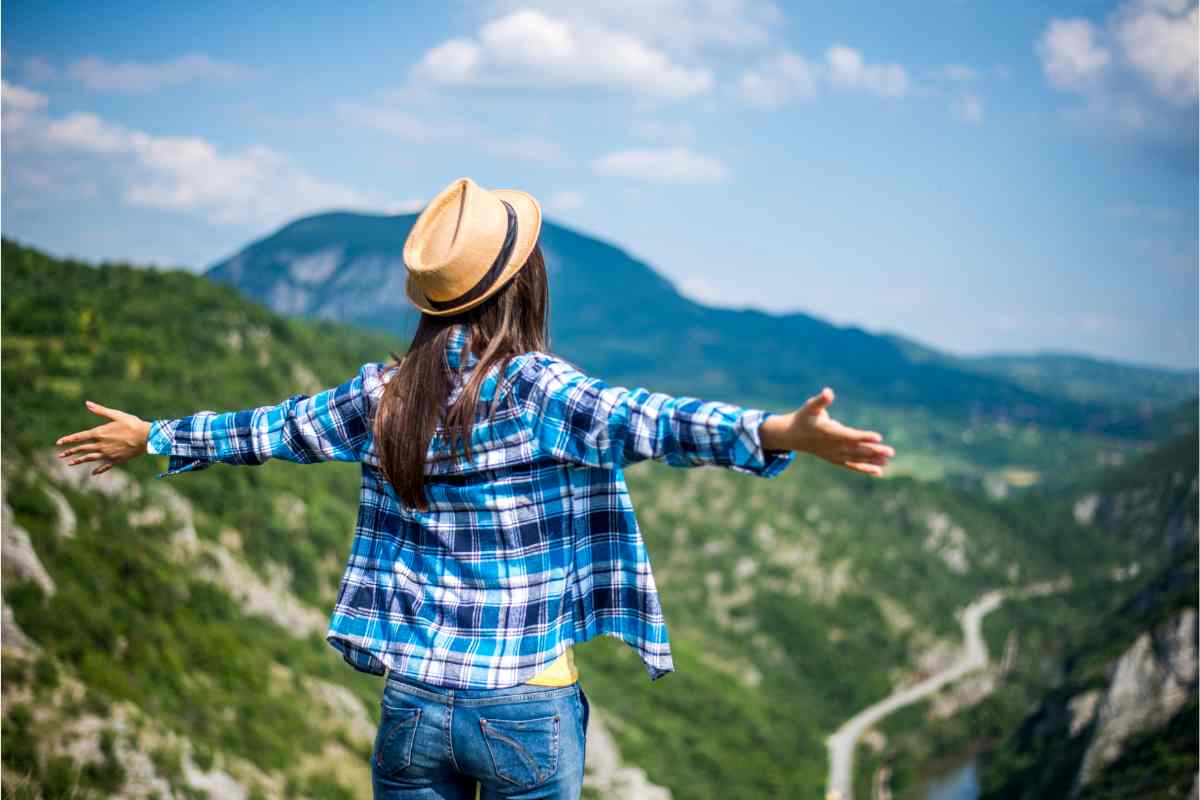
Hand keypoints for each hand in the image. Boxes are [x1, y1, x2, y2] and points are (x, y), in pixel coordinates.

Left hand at [55, 400, 152, 475]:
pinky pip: (104, 466)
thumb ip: (100, 410)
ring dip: (79, 461)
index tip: (58, 442)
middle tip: (59, 455)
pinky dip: (98, 469)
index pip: (79, 437)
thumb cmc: (132, 424)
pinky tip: (93, 473)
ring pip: (90, 458)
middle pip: (82, 449)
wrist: (146, 437)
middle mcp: (101, 445)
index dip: (68, 439)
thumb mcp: (116, 415)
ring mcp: (108, 454)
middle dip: (70, 452)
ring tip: (70, 463)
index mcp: (100, 433)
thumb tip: (87, 403)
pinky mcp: (116, 460)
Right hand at [759, 387, 894, 476]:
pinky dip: (864, 469)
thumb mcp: (810, 406)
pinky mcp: (835, 459)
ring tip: (888, 460)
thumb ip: (821, 400)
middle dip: (874, 451)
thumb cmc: (804, 417)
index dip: (863, 437)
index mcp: (828, 432)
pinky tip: (879, 471)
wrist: (792, 436)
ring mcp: (834, 454)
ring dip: (872, 460)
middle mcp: (832, 446)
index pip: (848, 436)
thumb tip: (828, 391)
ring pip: (856, 458)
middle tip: (890, 452)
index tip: (878, 437)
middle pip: (856, 449)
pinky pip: (852, 465)